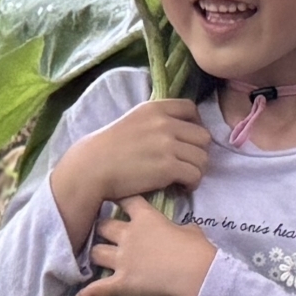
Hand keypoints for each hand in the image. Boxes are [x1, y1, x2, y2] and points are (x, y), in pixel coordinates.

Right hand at [52, 100, 210, 245]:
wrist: (93, 167)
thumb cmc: (108, 148)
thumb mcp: (133, 121)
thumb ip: (155, 121)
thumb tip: (178, 130)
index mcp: (155, 108)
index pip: (191, 109)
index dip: (195, 125)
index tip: (188, 140)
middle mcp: (165, 123)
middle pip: (203, 136)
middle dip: (198, 151)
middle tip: (187, 162)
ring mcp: (167, 145)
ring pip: (203, 157)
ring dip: (197, 169)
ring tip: (184, 177)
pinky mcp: (168, 167)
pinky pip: (195, 174)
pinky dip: (192, 183)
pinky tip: (182, 186)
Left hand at [75, 196, 216, 295]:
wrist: (197, 274)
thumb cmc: (198, 250)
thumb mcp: (191, 231)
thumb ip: (180, 228)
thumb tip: (182, 231)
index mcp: (147, 219)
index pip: (127, 201)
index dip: (119, 199)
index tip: (113, 197)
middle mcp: (129, 236)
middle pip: (103, 226)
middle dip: (101, 230)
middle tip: (103, 234)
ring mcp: (122, 259)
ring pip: (95, 253)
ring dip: (95, 256)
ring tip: (96, 260)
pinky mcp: (121, 282)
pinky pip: (99, 288)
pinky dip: (89, 293)